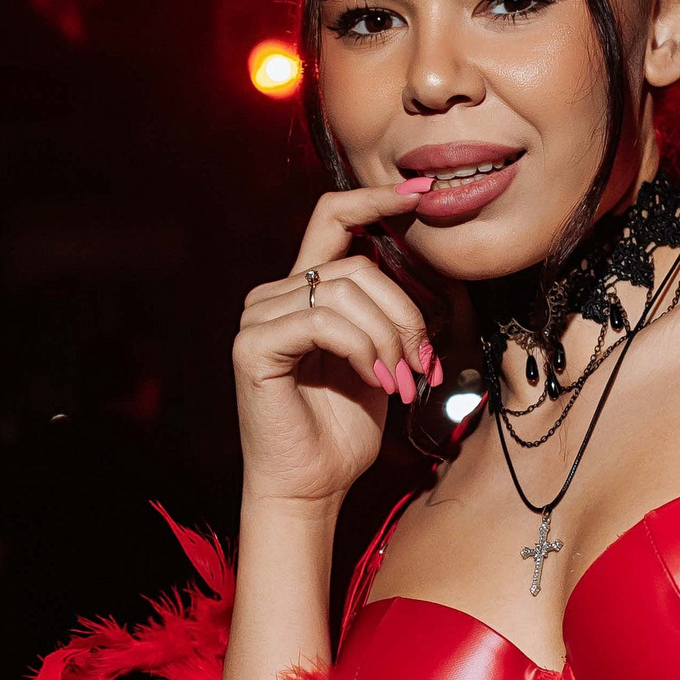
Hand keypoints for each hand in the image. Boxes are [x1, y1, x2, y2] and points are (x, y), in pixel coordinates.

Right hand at [232, 179, 442, 509]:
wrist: (312, 486)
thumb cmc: (343, 430)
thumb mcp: (379, 359)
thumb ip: (385, 313)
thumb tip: (424, 275)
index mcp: (303, 291)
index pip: (332, 219)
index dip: (374, 199)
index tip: (418, 193)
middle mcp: (275, 295)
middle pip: (357, 266)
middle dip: (405, 314)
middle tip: (421, 364)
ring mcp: (259, 317)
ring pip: (345, 292)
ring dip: (389, 338)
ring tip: (400, 380)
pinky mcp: (254, 345)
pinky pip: (324, 321)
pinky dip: (361, 349)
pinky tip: (373, 379)